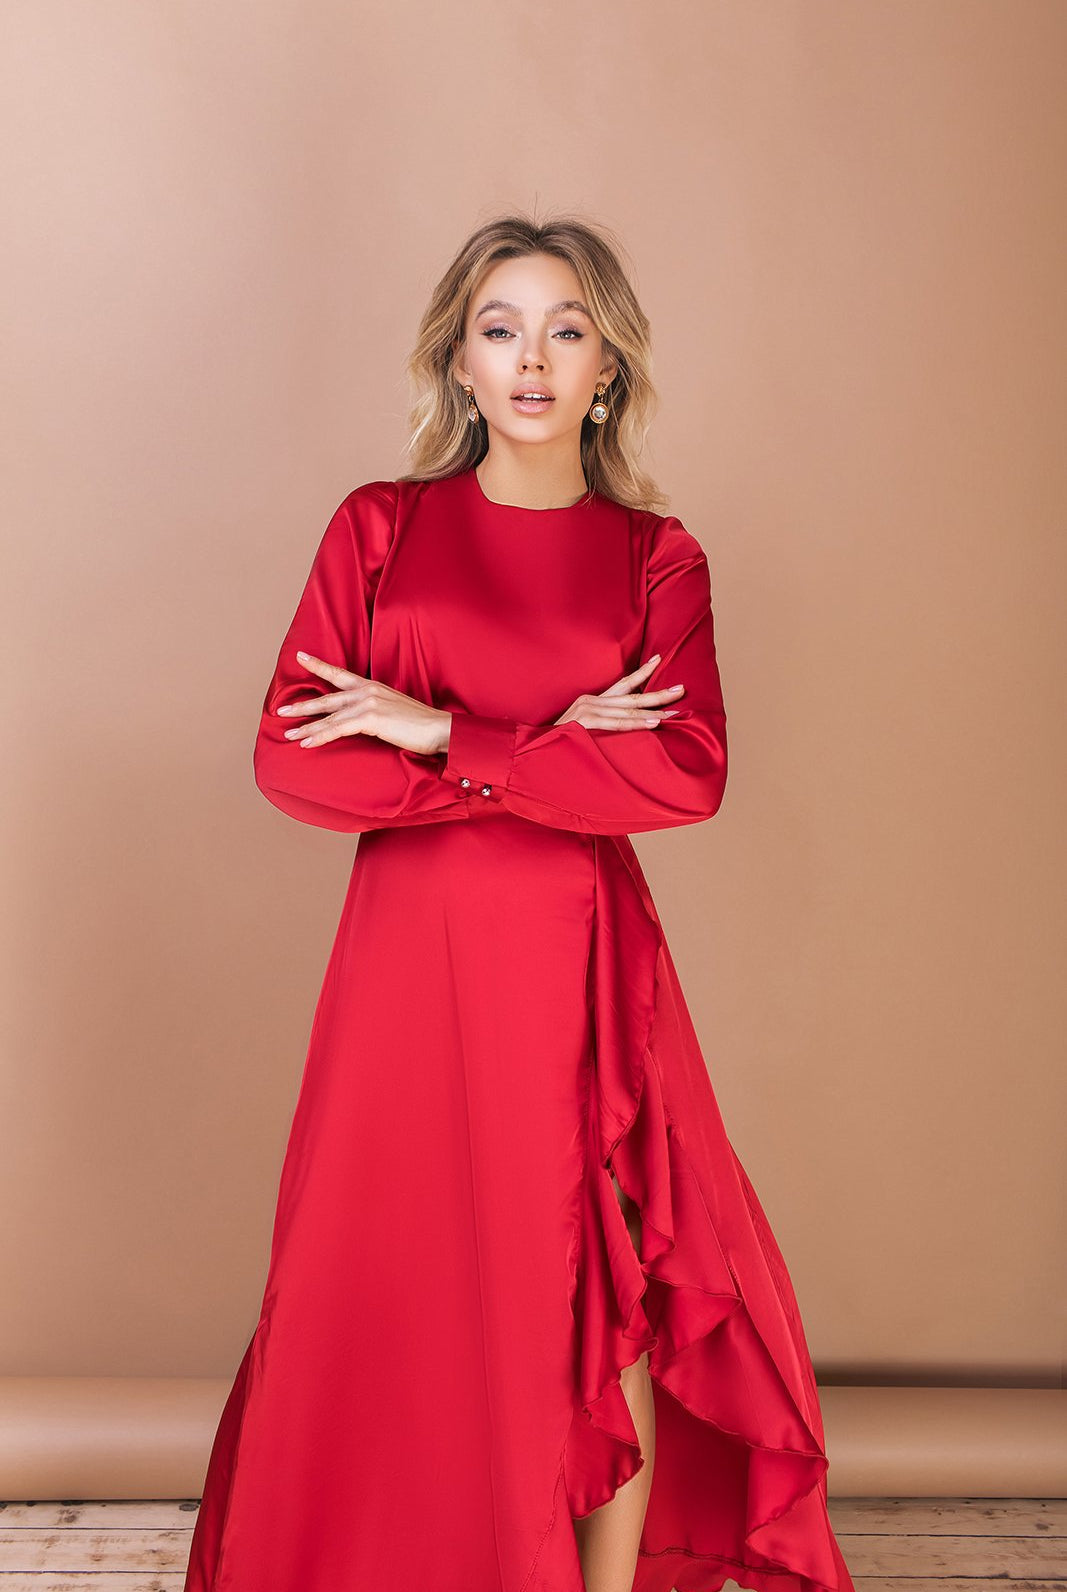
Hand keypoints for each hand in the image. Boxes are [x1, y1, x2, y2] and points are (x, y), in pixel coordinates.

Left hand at [276, 652, 449, 754]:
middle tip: (281, 708)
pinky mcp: (370, 720)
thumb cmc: (420, 723)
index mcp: (372, 686)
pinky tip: (306, 742)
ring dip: (306, 727)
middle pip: (327, 698)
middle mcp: (366, 691)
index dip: (319, 665)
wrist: (438, 728)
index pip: (340, 674)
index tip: (301, 656)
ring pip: (328, 717)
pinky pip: (337, 729)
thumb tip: (362, 719)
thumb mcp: (394, 709)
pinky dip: (320, 736)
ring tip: (287, 734)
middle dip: (302, 704)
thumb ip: (375, 710)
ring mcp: (368, 704)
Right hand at [553, 652, 684, 730]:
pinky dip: (637, 723)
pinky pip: (617, 724)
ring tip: (673, 710)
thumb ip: (601, 724)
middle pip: (631, 695)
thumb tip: (625, 727)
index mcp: (591, 701)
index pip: (622, 684)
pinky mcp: (586, 723)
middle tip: (681, 689)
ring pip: (628, 709)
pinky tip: (653, 723)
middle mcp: (591, 702)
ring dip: (652, 710)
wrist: (534, 747)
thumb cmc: (559, 741)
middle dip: (658, 693)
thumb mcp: (581, 728)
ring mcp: (588, 711)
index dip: (642, 672)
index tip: (658, 659)